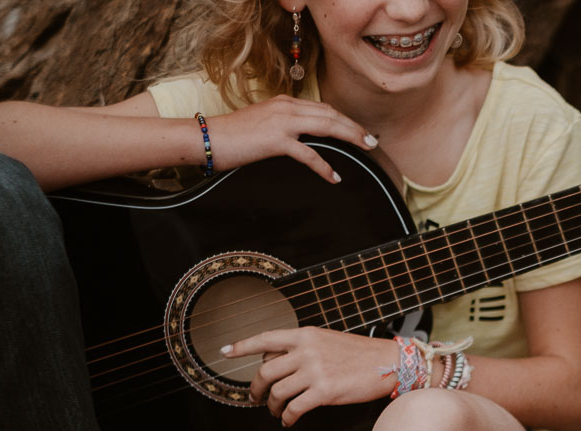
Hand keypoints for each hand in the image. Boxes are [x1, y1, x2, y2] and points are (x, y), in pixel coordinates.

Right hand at [205, 96, 376, 182]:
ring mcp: (282, 122)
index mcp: (284, 103)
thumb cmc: (233, 137)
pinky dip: (324, 166)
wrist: (207, 138)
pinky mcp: (276, 140)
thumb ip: (284, 128)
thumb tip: (302, 141)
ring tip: (366, 149)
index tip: (360, 130)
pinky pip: (309, 154)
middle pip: (331, 114)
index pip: (323, 108)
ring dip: (350, 137)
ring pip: (326, 126)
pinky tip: (335, 177)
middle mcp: (286, 108)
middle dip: (355, 127)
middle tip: (373, 140)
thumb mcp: (263, 125)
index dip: (344, 119)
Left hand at [222, 327, 396, 424]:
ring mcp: (315, 371)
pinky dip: (287, 417)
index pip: (265, 339)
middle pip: (265, 371)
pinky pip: (294, 408)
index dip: (242, 346)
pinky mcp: (325, 391)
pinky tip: (289, 420)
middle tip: (255, 398)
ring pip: (277, 392)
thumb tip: (278, 363)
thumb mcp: (328, 341)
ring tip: (275, 411)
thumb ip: (303, 348)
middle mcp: (306, 351)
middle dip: (255, 389)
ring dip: (271, 406)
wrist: (390, 363)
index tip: (225, 352)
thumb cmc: (361, 354)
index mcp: (305, 335)